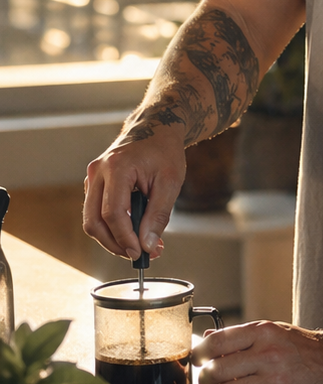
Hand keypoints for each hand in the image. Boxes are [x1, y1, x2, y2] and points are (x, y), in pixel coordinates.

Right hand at [82, 128, 185, 260]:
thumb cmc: (164, 152)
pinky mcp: (94, 184)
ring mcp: (92, 177)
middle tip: (138, 254)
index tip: (140, 253)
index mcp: (116, 167)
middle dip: (115, 243)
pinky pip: (95, 212)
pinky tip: (132, 231)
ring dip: (112, 238)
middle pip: (94, 221)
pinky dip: (111, 226)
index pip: (112, 213)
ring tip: (139, 245)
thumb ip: (158, 215)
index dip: (125, 238)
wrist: (155, 129)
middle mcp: (98, 172)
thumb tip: (147, 245)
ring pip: (91, 220)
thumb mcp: (171, 183)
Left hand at [193, 320, 322, 383]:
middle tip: (208, 383)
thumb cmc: (305, 348)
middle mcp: (268, 356)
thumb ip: (241, 337)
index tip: (198, 361)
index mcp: (264, 333)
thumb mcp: (275, 332)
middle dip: (205, 380)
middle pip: (215, 371)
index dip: (199, 354)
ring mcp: (274, 383)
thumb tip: (207, 338)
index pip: (216, 342)